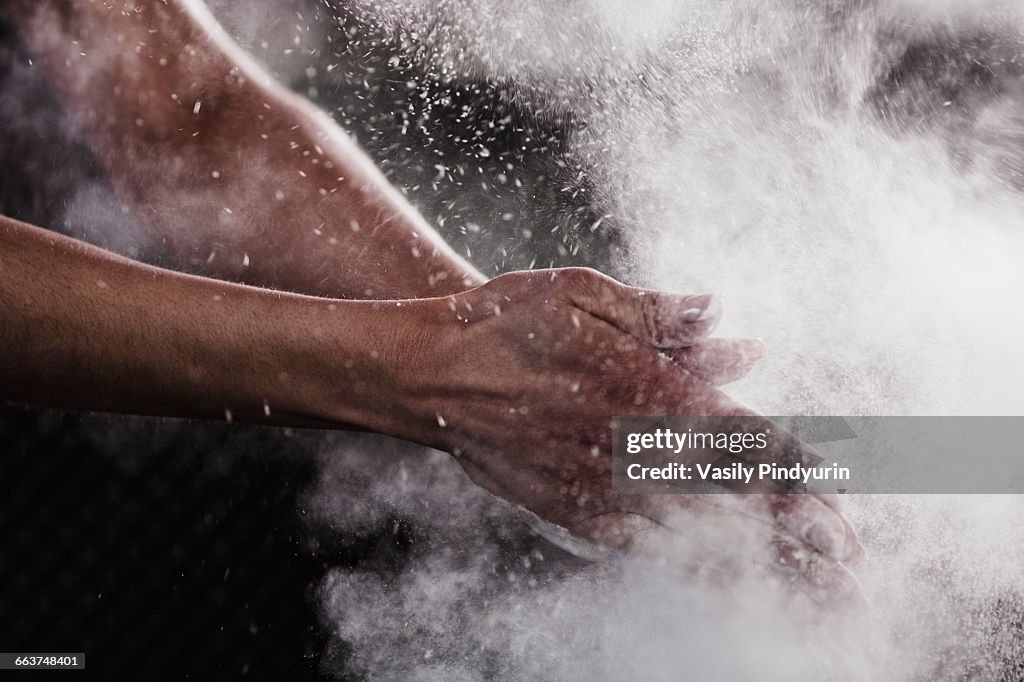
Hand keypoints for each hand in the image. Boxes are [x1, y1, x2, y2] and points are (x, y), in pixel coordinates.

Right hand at [389, 268, 863, 600]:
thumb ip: (658, 314)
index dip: (793, 465)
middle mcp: (624, 443)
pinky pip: (634, 541)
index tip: (839, 490)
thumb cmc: (501, 323)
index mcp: (638, 384)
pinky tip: (711, 573)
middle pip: (725, 493)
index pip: (733, 430)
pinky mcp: (565, 508)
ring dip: (750, 557)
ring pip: (688, 528)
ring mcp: (594, 483)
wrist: (424, 374)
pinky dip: (680, 559)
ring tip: (803, 585)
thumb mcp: (577, 290)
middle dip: (793, 528)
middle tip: (847, 562)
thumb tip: (732, 325)